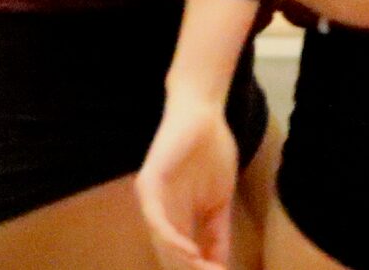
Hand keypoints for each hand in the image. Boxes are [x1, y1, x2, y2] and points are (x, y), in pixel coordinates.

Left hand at [136, 94, 236, 269]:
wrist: (204, 114)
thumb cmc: (211, 152)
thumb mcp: (220, 202)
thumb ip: (217, 234)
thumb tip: (220, 265)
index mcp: (174, 221)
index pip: (182, 258)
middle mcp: (159, 216)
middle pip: (170, 257)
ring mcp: (152, 202)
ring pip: (161, 245)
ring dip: (182, 264)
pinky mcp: (148, 186)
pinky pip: (155, 221)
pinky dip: (172, 240)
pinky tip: (190, 252)